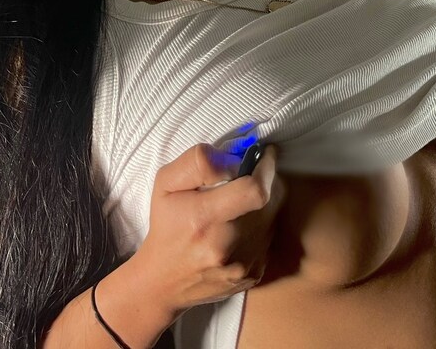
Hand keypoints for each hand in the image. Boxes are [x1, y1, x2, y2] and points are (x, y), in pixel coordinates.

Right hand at [134, 142, 286, 314]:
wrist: (163, 282)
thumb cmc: (166, 226)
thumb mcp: (166, 184)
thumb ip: (198, 162)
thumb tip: (233, 158)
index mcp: (203, 218)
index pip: (254, 190)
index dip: (266, 167)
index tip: (265, 154)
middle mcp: (227, 245)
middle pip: (269, 201)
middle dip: (266, 180)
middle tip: (251, 174)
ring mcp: (243, 265)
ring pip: (272, 218)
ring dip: (262, 204)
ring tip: (239, 203)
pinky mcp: (253, 276)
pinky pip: (269, 239)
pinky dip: (260, 226)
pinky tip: (239, 227)